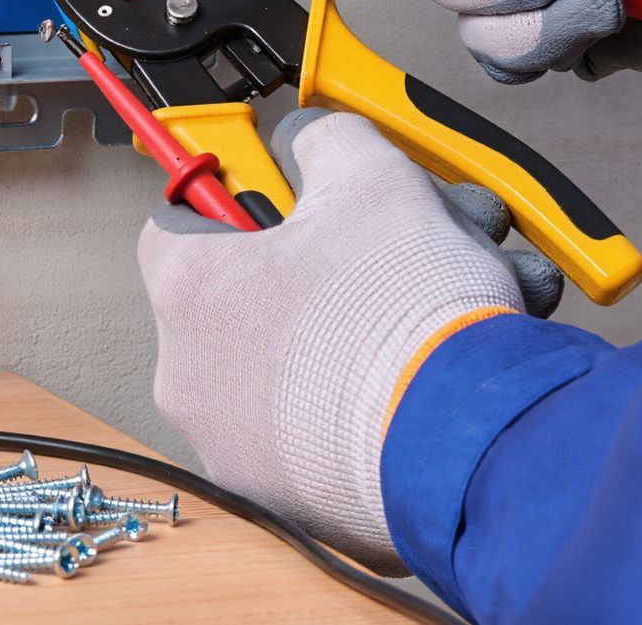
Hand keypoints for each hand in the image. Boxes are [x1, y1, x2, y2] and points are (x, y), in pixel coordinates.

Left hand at [138, 109, 561, 573]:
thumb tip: (315, 141)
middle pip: (246, 297)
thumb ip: (327, 142)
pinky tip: (427, 379)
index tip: (279, 196)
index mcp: (188, 289)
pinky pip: (318, 434)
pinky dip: (363, 405)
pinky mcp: (289, 501)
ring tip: (434, 314)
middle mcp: (190, 376)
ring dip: (352, 333)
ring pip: (290, 367)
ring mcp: (234, 448)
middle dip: (318, 270)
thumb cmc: (403, 318)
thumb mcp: (372, 178)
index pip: (176, 222)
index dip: (234, 199)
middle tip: (384, 258)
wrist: (465, 446)